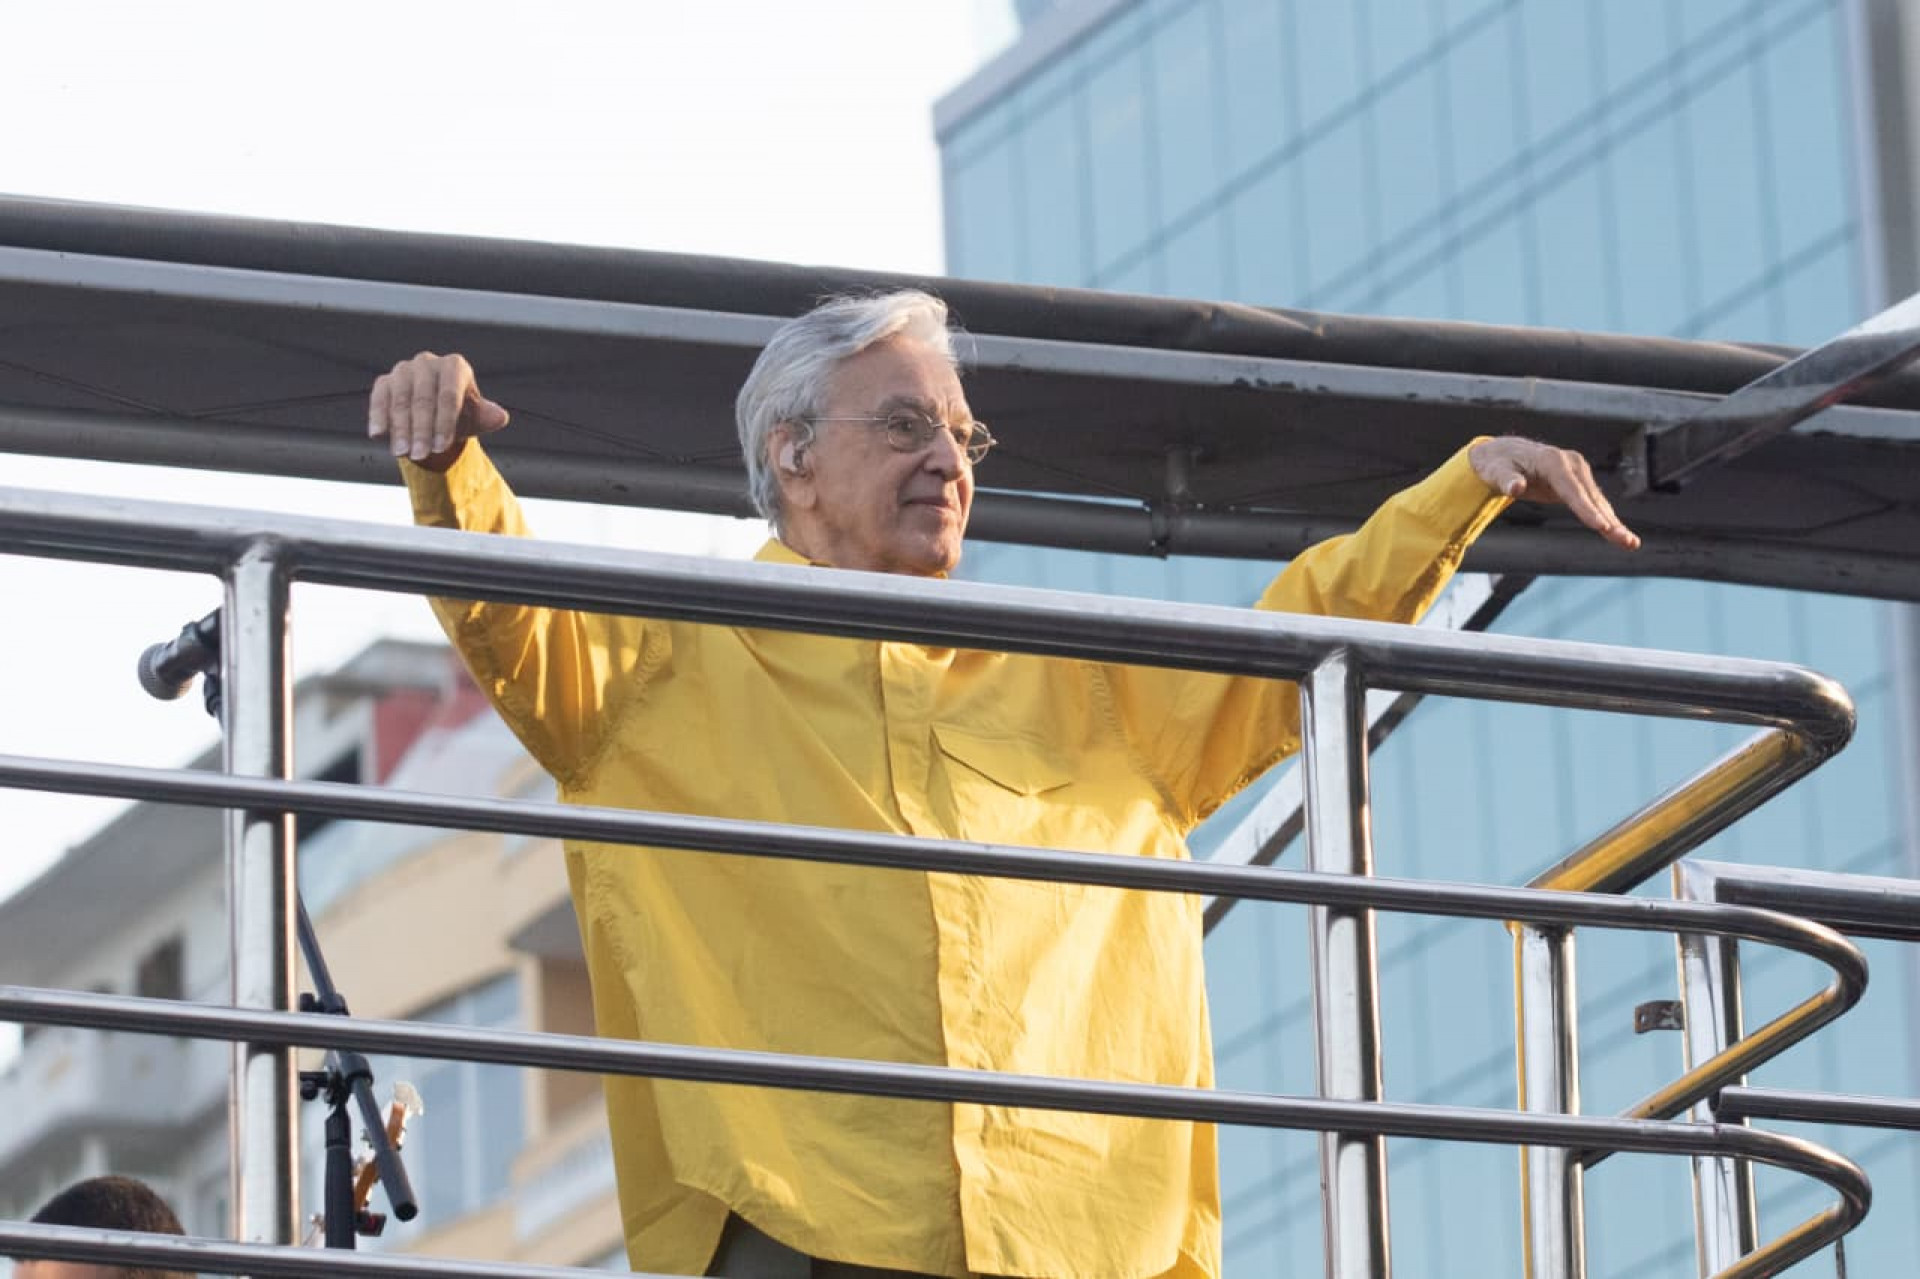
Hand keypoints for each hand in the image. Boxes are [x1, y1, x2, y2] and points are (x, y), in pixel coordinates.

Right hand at [368, 352, 509, 469]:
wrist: (436, 414)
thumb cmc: (460, 414)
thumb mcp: (475, 417)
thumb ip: (486, 417)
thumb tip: (500, 417)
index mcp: (455, 366)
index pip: (448, 396)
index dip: (444, 423)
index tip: (440, 447)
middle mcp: (428, 362)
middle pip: (423, 399)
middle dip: (421, 430)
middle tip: (420, 455)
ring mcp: (404, 370)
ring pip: (400, 400)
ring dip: (400, 428)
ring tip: (402, 453)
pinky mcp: (385, 381)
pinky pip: (379, 398)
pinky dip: (378, 416)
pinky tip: (378, 435)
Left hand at [1469, 436, 1639, 549]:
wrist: (1504, 453)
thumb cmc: (1497, 464)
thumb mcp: (1496, 472)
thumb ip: (1506, 480)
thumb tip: (1516, 488)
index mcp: (1553, 460)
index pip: (1572, 488)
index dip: (1586, 508)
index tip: (1600, 526)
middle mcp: (1571, 464)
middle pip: (1591, 497)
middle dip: (1608, 520)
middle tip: (1625, 541)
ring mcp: (1578, 472)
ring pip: (1598, 502)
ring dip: (1614, 524)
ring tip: (1630, 544)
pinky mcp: (1579, 482)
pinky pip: (1594, 504)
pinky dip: (1607, 520)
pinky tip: (1619, 536)